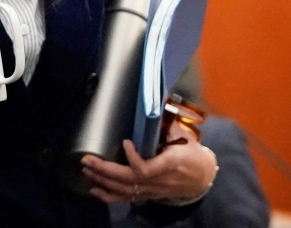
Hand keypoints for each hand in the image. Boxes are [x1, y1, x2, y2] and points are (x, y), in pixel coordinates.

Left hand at [81, 122, 217, 204]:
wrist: (203, 178)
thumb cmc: (193, 154)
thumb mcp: (185, 137)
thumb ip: (168, 121)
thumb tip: (160, 92)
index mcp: (168, 165)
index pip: (146, 169)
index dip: (133, 158)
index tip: (125, 142)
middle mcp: (158, 181)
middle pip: (128, 181)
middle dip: (105, 170)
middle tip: (87, 160)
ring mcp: (153, 191)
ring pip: (125, 191)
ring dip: (103, 181)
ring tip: (87, 170)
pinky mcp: (148, 195)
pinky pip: (126, 199)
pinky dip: (109, 195)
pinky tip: (95, 189)